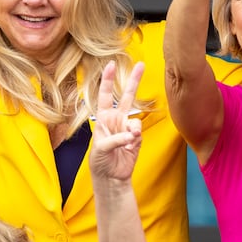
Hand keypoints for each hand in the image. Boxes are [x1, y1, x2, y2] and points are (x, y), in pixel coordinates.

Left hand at [90, 61, 143, 183]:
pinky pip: (138, 133)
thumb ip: (114, 139)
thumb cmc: (100, 161)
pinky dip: (134, 139)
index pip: (105, 95)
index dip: (107, 80)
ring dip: (132, 130)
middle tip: (141, 64)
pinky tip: (129, 147)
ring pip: (135, 119)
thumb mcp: (100, 149)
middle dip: (134, 80)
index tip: (111, 65)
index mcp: (104, 118)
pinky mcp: (137, 138)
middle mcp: (116, 119)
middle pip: (127, 96)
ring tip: (127, 141)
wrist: (111, 177)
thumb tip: (130, 134)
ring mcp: (127, 128)